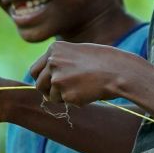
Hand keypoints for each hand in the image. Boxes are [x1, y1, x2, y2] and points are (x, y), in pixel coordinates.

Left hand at [28, 41, 150, 105]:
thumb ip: (61, 61)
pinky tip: (88, 91)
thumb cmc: (103, 61)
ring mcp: (58, 79)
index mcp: (54, 49)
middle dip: (47, 91)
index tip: (48, 85)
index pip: (35, 70)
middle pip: (39, 84)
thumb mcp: (78, 52)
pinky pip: (65, 103)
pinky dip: (75, 101)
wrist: (119, 70)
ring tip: (81, 89)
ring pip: (50, 96)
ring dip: (62, 97)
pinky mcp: (66, 94)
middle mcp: (52, 62)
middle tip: (61, 94)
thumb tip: (49, 78)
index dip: (42, 79)